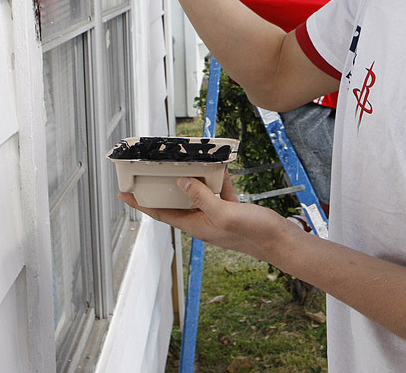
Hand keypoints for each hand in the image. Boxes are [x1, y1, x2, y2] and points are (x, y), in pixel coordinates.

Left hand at [119, 170, 299, 261]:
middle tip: (150, 170)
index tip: (123, 193)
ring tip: (183, 163)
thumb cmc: (253, 233)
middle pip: (175, 202)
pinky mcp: (230, 210)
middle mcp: (202, 221)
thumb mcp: (224, 212)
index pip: (161, 213)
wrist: (281, 242)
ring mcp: (216, 215)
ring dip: (191, 179)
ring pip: (197, 194)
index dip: (141, 203)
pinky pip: (217, 191)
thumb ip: (201, 198)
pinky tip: (218, 166)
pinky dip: (216, 179)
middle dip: (163, 187)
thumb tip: (180, 183)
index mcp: (195, 226)